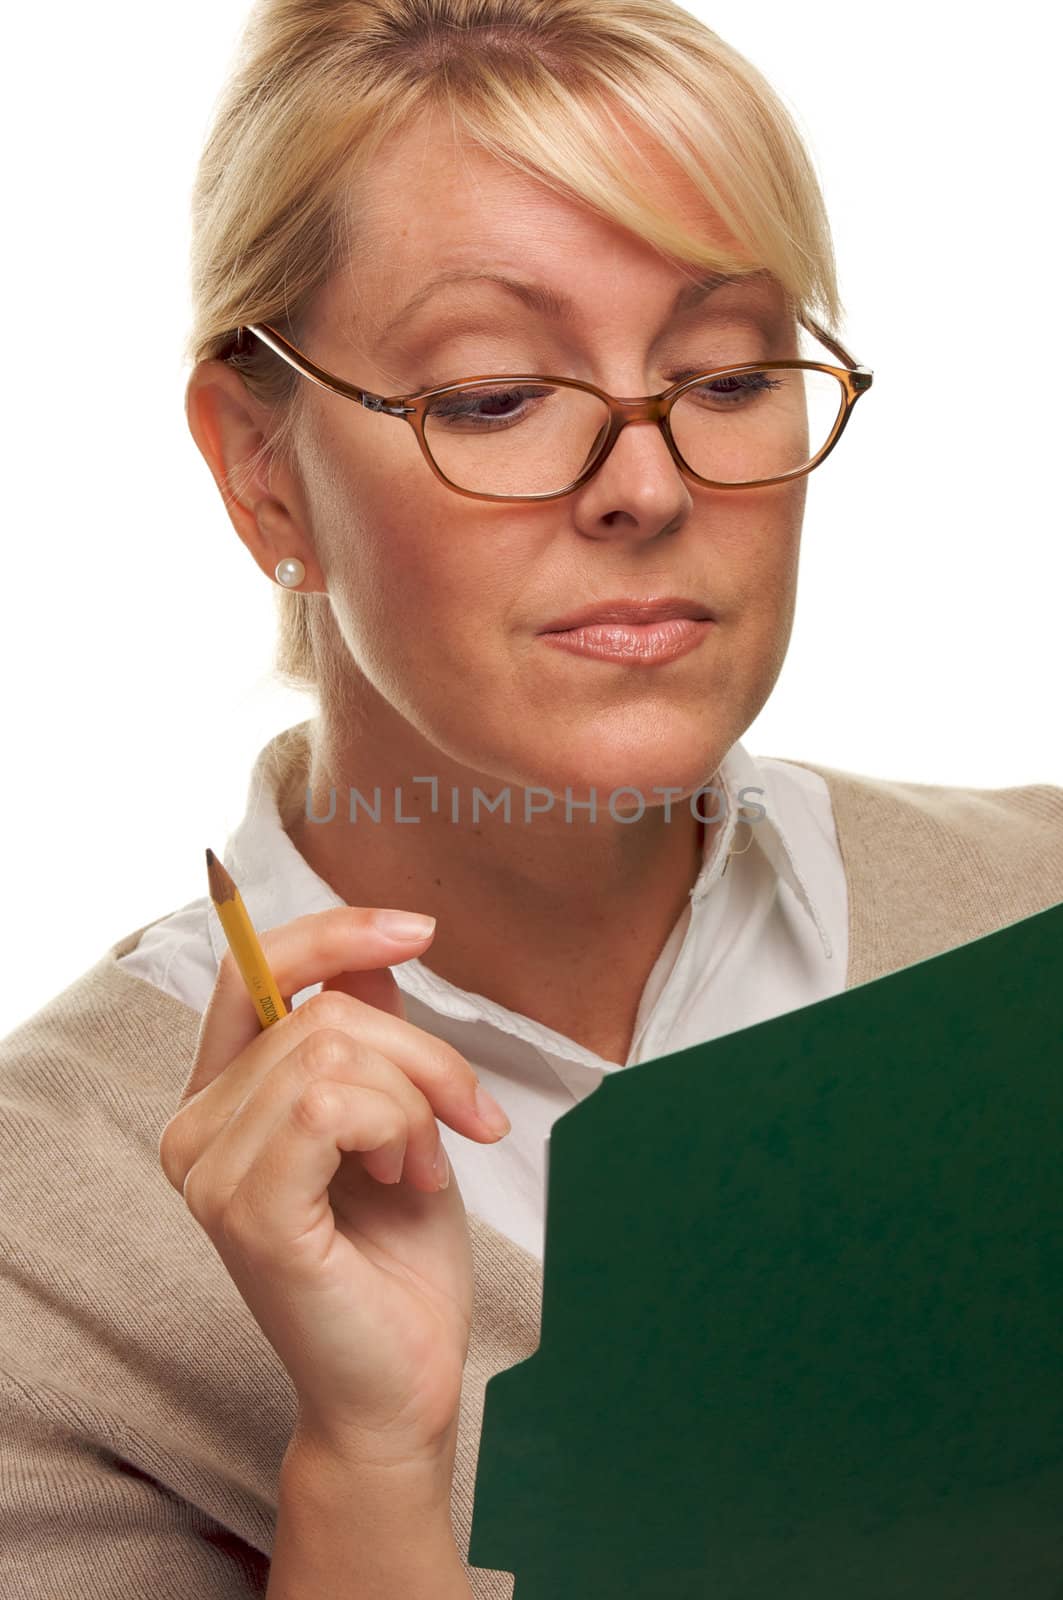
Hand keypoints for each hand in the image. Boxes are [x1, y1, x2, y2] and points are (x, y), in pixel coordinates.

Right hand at [158, 905, 511, 1470]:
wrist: (403, 1382)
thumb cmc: (398, 1262)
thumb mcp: (397, 1119)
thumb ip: (370, 1037)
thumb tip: (374, 949)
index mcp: (222, 1101)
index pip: (251, 969)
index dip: (334, 932)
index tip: (419, 930)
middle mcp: (196, 1129)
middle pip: (320, 1011)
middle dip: (421, 1055)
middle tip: (464, 1120)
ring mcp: (211, 1172)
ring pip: (332, 1049)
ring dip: (416, 1100)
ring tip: (424, 1166)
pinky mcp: (247, 1210)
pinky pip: (329, 1104)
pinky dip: (396, 1127)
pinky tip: (405, 1179)